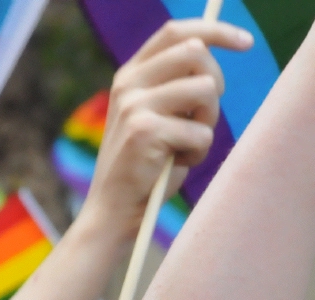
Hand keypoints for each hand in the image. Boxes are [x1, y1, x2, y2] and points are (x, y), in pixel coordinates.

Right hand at [84, 19, 251, 239]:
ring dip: (208, 120)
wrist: (115, 210)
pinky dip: (197, 153)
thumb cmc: (146, 164)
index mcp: (130, 75)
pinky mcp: (144, 131)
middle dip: (216, 83)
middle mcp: (128, 85)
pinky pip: (201, 131)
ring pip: (205, 90)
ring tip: (187, 143)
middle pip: (196, 54)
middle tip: (204, 116)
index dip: (215, 31)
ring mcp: (133, 106)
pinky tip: (174, 164)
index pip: (176, 33)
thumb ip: (175, 84)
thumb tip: (206, 53)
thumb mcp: (157, 113)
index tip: (245, 41)